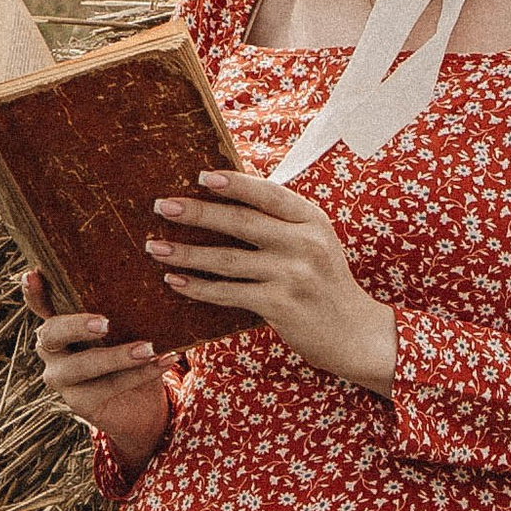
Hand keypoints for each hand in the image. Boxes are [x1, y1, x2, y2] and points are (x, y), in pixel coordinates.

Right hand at [25, 266, 173, 471]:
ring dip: (116, 356)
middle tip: (105, 322)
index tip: (33, 273)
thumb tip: (144, 273)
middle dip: (76, 326)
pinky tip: (165, 360)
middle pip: (52, 333)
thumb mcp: (127, 324)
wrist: (142, 403)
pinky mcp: (79, 403)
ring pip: (80, 365)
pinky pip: (108, 386)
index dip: (33, 291)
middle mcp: (52, 349)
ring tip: (149, 348)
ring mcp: (61, 378)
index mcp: (59, 323)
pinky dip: (140, 373)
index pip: (40, 304)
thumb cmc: (131, 349)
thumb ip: (120, 304)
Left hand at [148, 176, 397, 392]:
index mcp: (312, 220)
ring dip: (187, 254)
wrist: (355, 334)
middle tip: (162, 206)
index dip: (234, 183)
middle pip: (241, 222)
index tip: (200, 176)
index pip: (269, 193)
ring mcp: (293, 275)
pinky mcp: (280, 306)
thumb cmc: (325, 283)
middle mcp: (305, 244)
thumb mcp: (315, 243)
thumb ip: (282, 221)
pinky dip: (199, 288)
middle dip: (197, 213)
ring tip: (156, 248)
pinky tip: (175, 281)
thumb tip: (230, 193)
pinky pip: (229, 293)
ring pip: (227, 260)